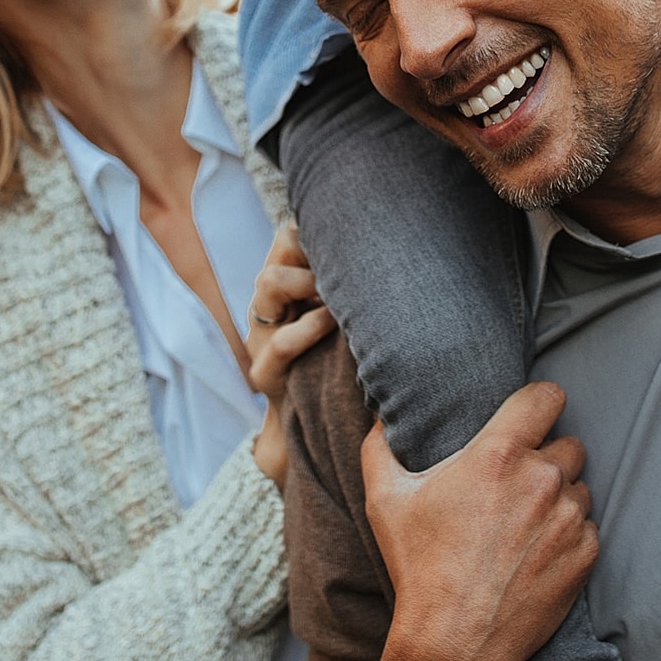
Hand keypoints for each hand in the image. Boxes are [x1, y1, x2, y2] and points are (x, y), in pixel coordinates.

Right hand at [247, 223, 335, 487]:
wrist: (315, 428)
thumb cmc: (341, 363)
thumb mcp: (344, 318)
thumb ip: (353, 288)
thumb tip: (400, 248)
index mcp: (283, 288)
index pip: (287, 237)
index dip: (315, 232)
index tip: (351, 242)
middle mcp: (266, 306)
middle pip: (279, 249)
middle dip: (309, 251)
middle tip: (341, 264)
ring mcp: (260, 337)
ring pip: (268, 283)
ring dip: (306, 280)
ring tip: (335, 293)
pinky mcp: (264, 374)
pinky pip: (283, 340)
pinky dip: (311, 326)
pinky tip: (334, 324)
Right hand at [365, 382, 597, 660]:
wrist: (454, 644)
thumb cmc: (419, 568)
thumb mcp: (385, 500)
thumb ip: (380, 446)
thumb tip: (379, 417)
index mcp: (498, 453)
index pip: (549, 396)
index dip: (542, 402)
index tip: (531, 416)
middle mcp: (541, 479)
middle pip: (569, 443)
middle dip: (548, 456)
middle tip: (519, 481)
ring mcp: (567, 518)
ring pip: (579, 486)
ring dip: (560, 496)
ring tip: (527, 521)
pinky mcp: (584, 555)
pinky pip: (588, 526)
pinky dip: (570, 534)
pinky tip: (538, 551)